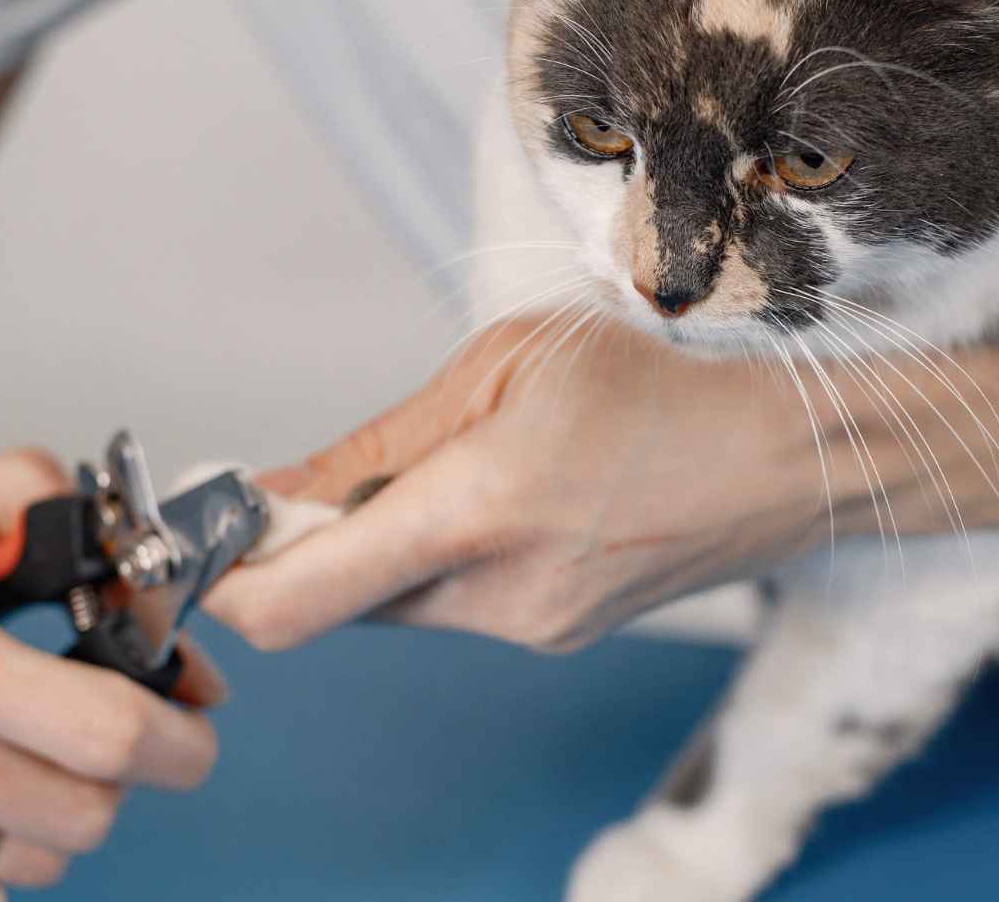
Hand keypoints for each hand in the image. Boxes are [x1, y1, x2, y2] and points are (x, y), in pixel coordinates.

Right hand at [0, 442, 224, 901]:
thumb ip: (111, 552)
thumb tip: (192, 667)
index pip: (98, 733)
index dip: (176, 736)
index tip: (192, 723)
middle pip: (78, 813)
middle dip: (127, 772)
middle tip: (117, 725)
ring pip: (32, 862)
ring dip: (60, 811)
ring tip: (33, 743)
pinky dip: (0, 854)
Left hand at [207, 318, 835, 652]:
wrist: (787, 455)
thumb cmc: (662, 381)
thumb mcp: (505, 363)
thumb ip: (376, 444)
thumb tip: (270, 496)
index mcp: (475, 512)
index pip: (292, 602)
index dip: (224, 578)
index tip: (211, 531)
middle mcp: (498, 595)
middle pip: (337, 602)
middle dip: (316, 543)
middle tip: (351, 471)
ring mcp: (533, 628)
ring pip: (398, 604)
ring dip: (389, 547)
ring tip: (471, 467)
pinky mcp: (557, 636)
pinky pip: (458, 606)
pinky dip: (447, 560)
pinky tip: (516, 497)